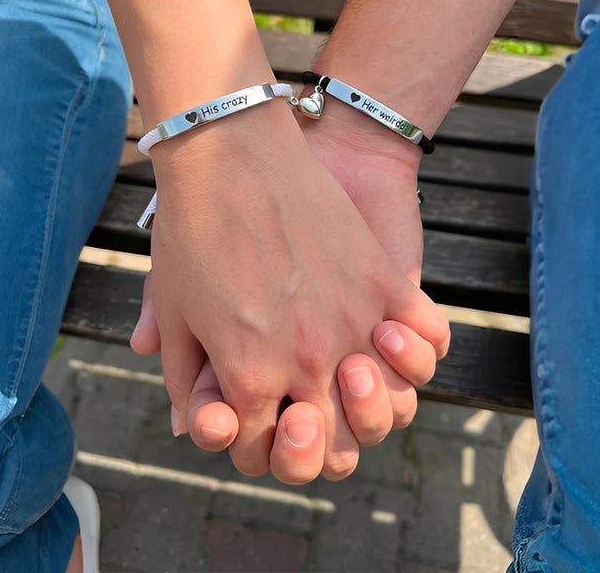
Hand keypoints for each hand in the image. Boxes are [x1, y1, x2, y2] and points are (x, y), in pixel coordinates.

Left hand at [142, 99, 444, 481]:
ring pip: (387, 408)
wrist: (235, 150)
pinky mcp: (386, 284)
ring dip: (372, 407)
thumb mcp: (173, 305)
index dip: (252, 438)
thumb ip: (182, 374)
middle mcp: (310, 363)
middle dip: (312, 444)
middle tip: (303, 410)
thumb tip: (184, 423)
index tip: (252, 414)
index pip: (260, 447)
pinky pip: (427, 342)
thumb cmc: (194, 226)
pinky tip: (391, 335)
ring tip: (352, 372)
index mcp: (250, 376)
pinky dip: (417, 351)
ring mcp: (355, 325)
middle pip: (332, 449)